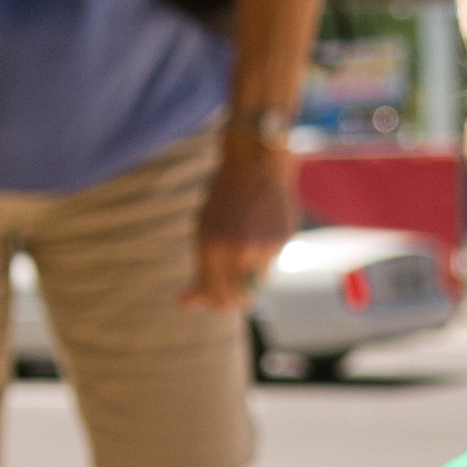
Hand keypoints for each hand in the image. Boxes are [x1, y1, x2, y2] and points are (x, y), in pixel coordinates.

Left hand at [184, 144, 296, 313]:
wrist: (256, 162)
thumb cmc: (224, 198)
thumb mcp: (203, 232)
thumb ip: (200, 272)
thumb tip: (183, 304)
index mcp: (211, 249)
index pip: (218, 299)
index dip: (219, 304)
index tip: (219, 301)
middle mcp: (238, 252)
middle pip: (242, 297)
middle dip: (237, 296)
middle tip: (234, 286)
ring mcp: (264, 247)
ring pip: (259, 281)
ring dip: (252, 273)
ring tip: (246, 243)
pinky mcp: (283, 240)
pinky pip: (272, 261)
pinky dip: (266, 254)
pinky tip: (261, 229)